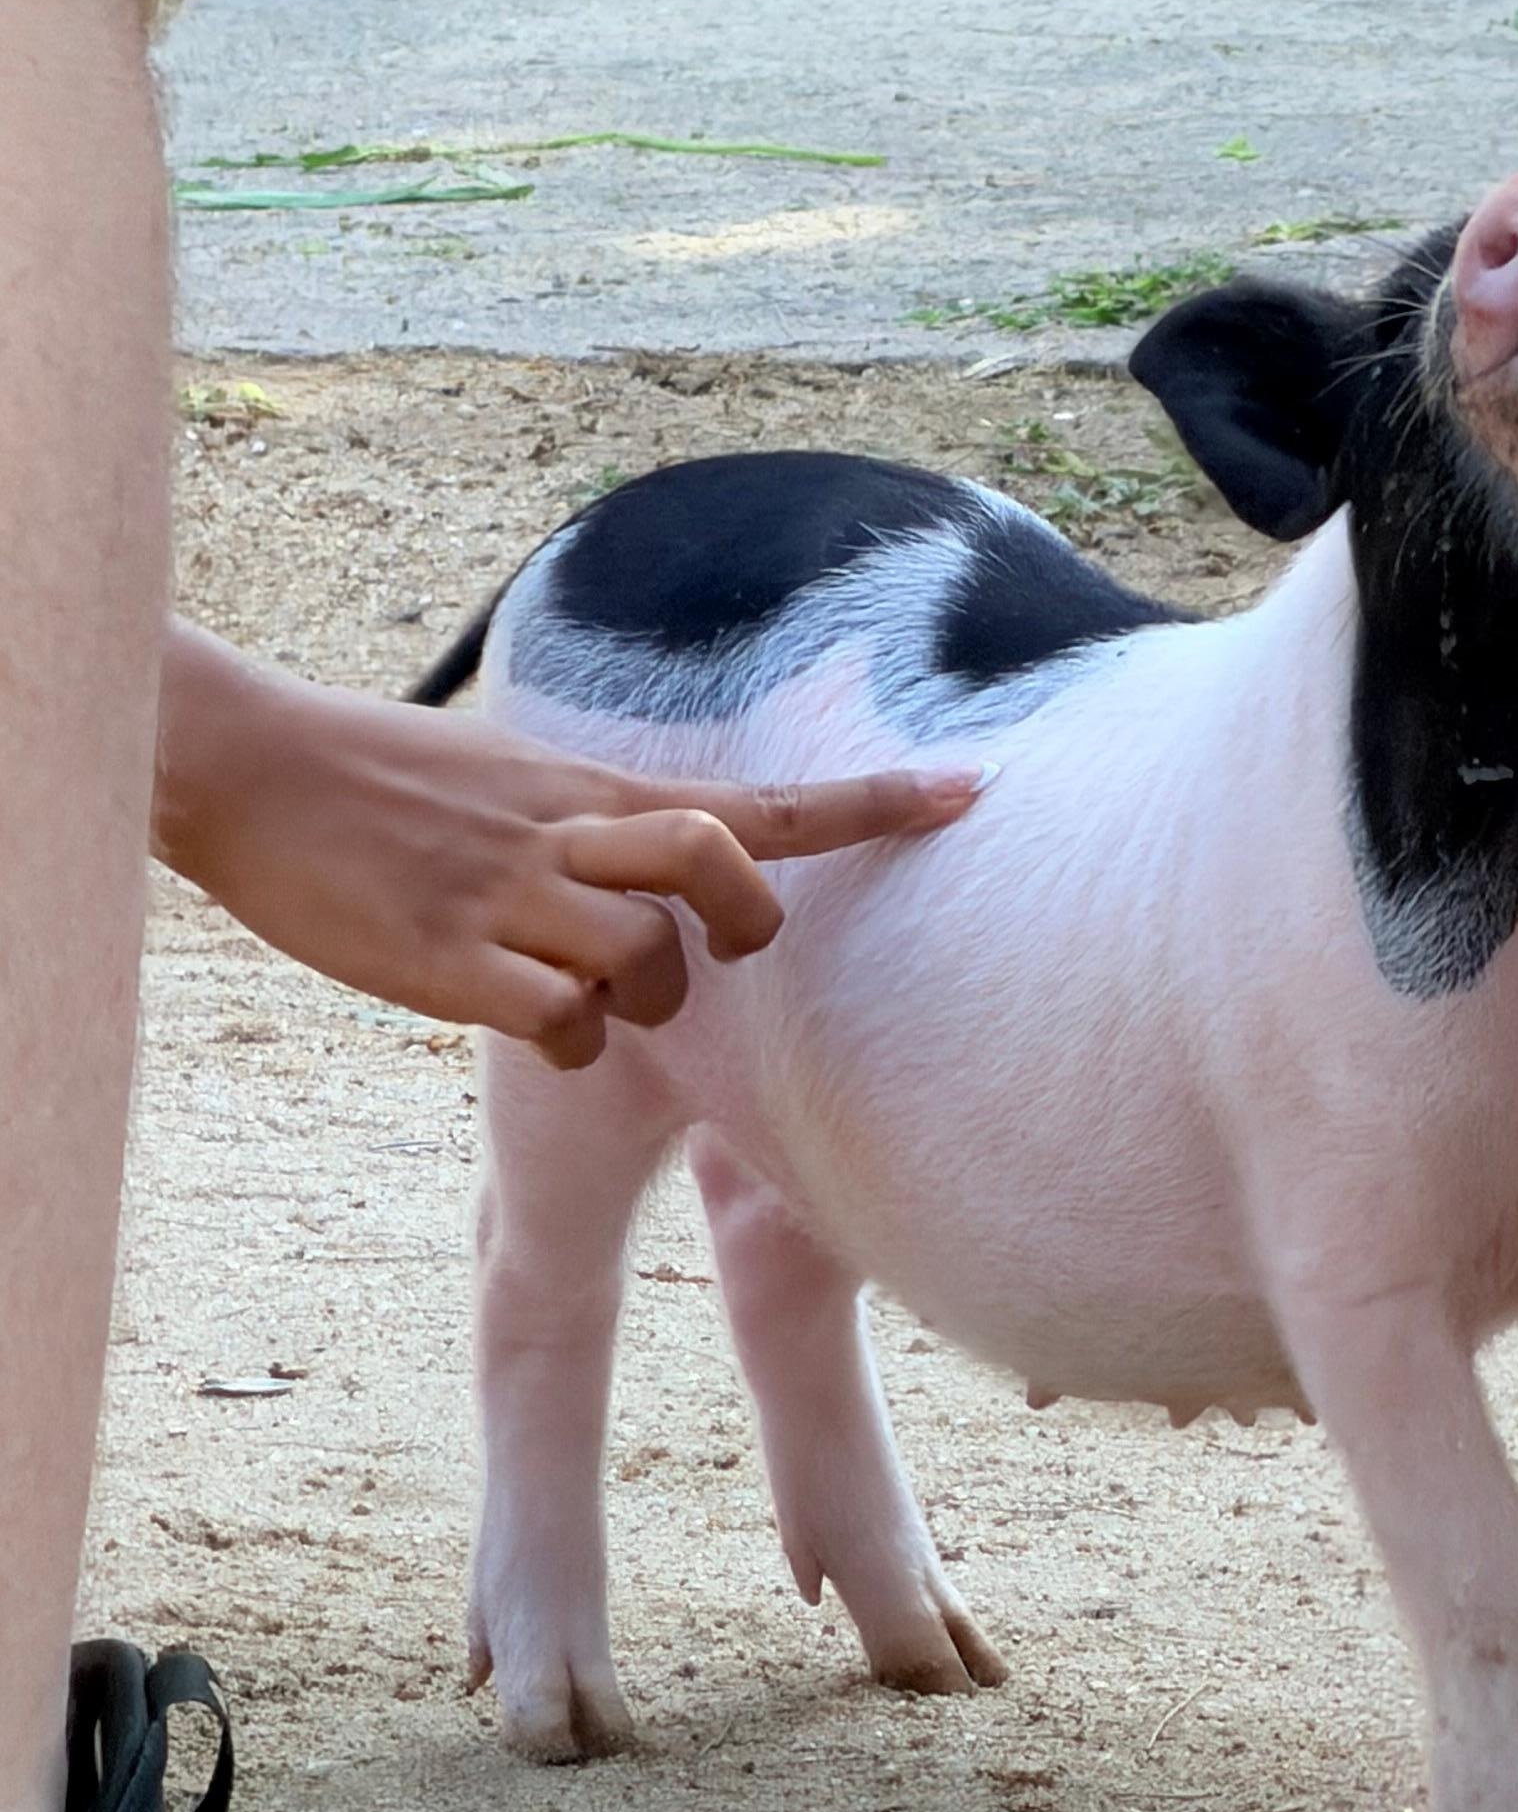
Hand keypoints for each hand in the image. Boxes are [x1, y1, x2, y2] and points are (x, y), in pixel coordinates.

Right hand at [153, 623, 978, 1067]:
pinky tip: (527, 1025)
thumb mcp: (510, 774)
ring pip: (648, 962)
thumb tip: (665, 863)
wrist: (248, 767)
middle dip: (743, 928)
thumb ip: (596, 819)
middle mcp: (569, 835)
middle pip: (724, 869)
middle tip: (713, 952)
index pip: (760, 797)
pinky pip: (563, 1026)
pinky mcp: (448, 962)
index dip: (875, 802)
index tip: (975, 790)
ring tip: (571, 988)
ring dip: (637, 1002)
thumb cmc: (379, 780)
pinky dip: (568, 1044)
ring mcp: (511, 898)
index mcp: (593, 790)